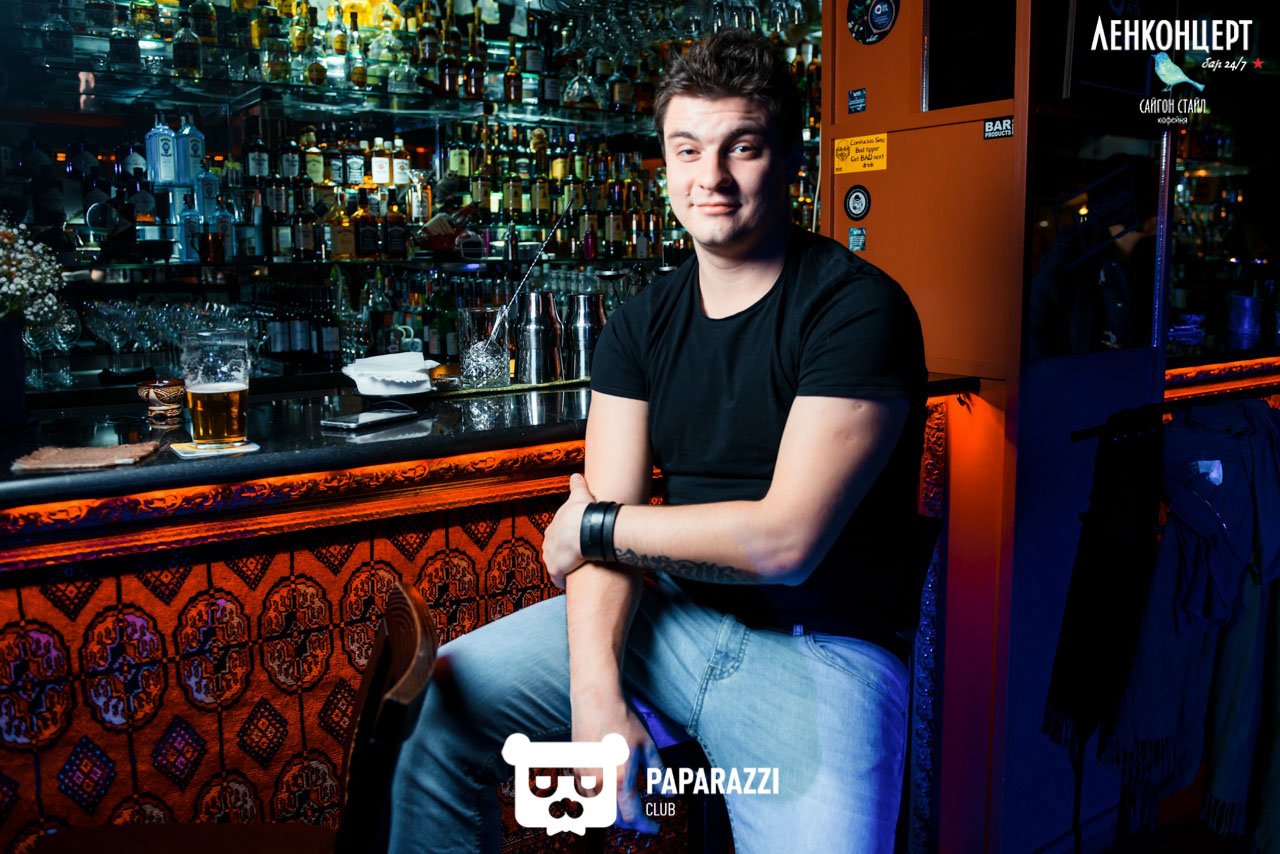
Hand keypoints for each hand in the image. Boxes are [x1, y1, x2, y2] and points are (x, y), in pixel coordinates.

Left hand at [542, 473, 596, 587]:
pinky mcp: (556, 569)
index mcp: (553, 527)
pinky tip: (569, 582)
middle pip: (553, 550)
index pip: (555, 535)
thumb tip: (576, 474)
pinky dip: (562, 581)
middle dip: (561, 553)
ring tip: (572, 569)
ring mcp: (551, 556)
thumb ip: (577, 485)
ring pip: (553, 564)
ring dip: (561, 567)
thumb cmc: (582, 512)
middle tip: (574, 556)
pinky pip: (557, 578)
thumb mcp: (579, 495)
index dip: (564, 539)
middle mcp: (548, 542)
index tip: (572, 541)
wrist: (584, 528)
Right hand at [572, 691, 662, 833]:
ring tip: (624, 804)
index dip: (645, 826)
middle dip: (628, 822)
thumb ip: (658, 773)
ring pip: (597, 810)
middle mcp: (599, 783)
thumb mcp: (647, 746)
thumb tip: (669, 792)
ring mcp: (584, 777)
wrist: (596, 702)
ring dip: (611, 813)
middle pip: (613, 819)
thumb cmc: (622, 721)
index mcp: (620, 780)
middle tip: (640, 816)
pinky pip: (586, 796)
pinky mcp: (576, 769)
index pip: (632, 817)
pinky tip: (606, 790)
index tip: (653, 827)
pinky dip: (598, 801)